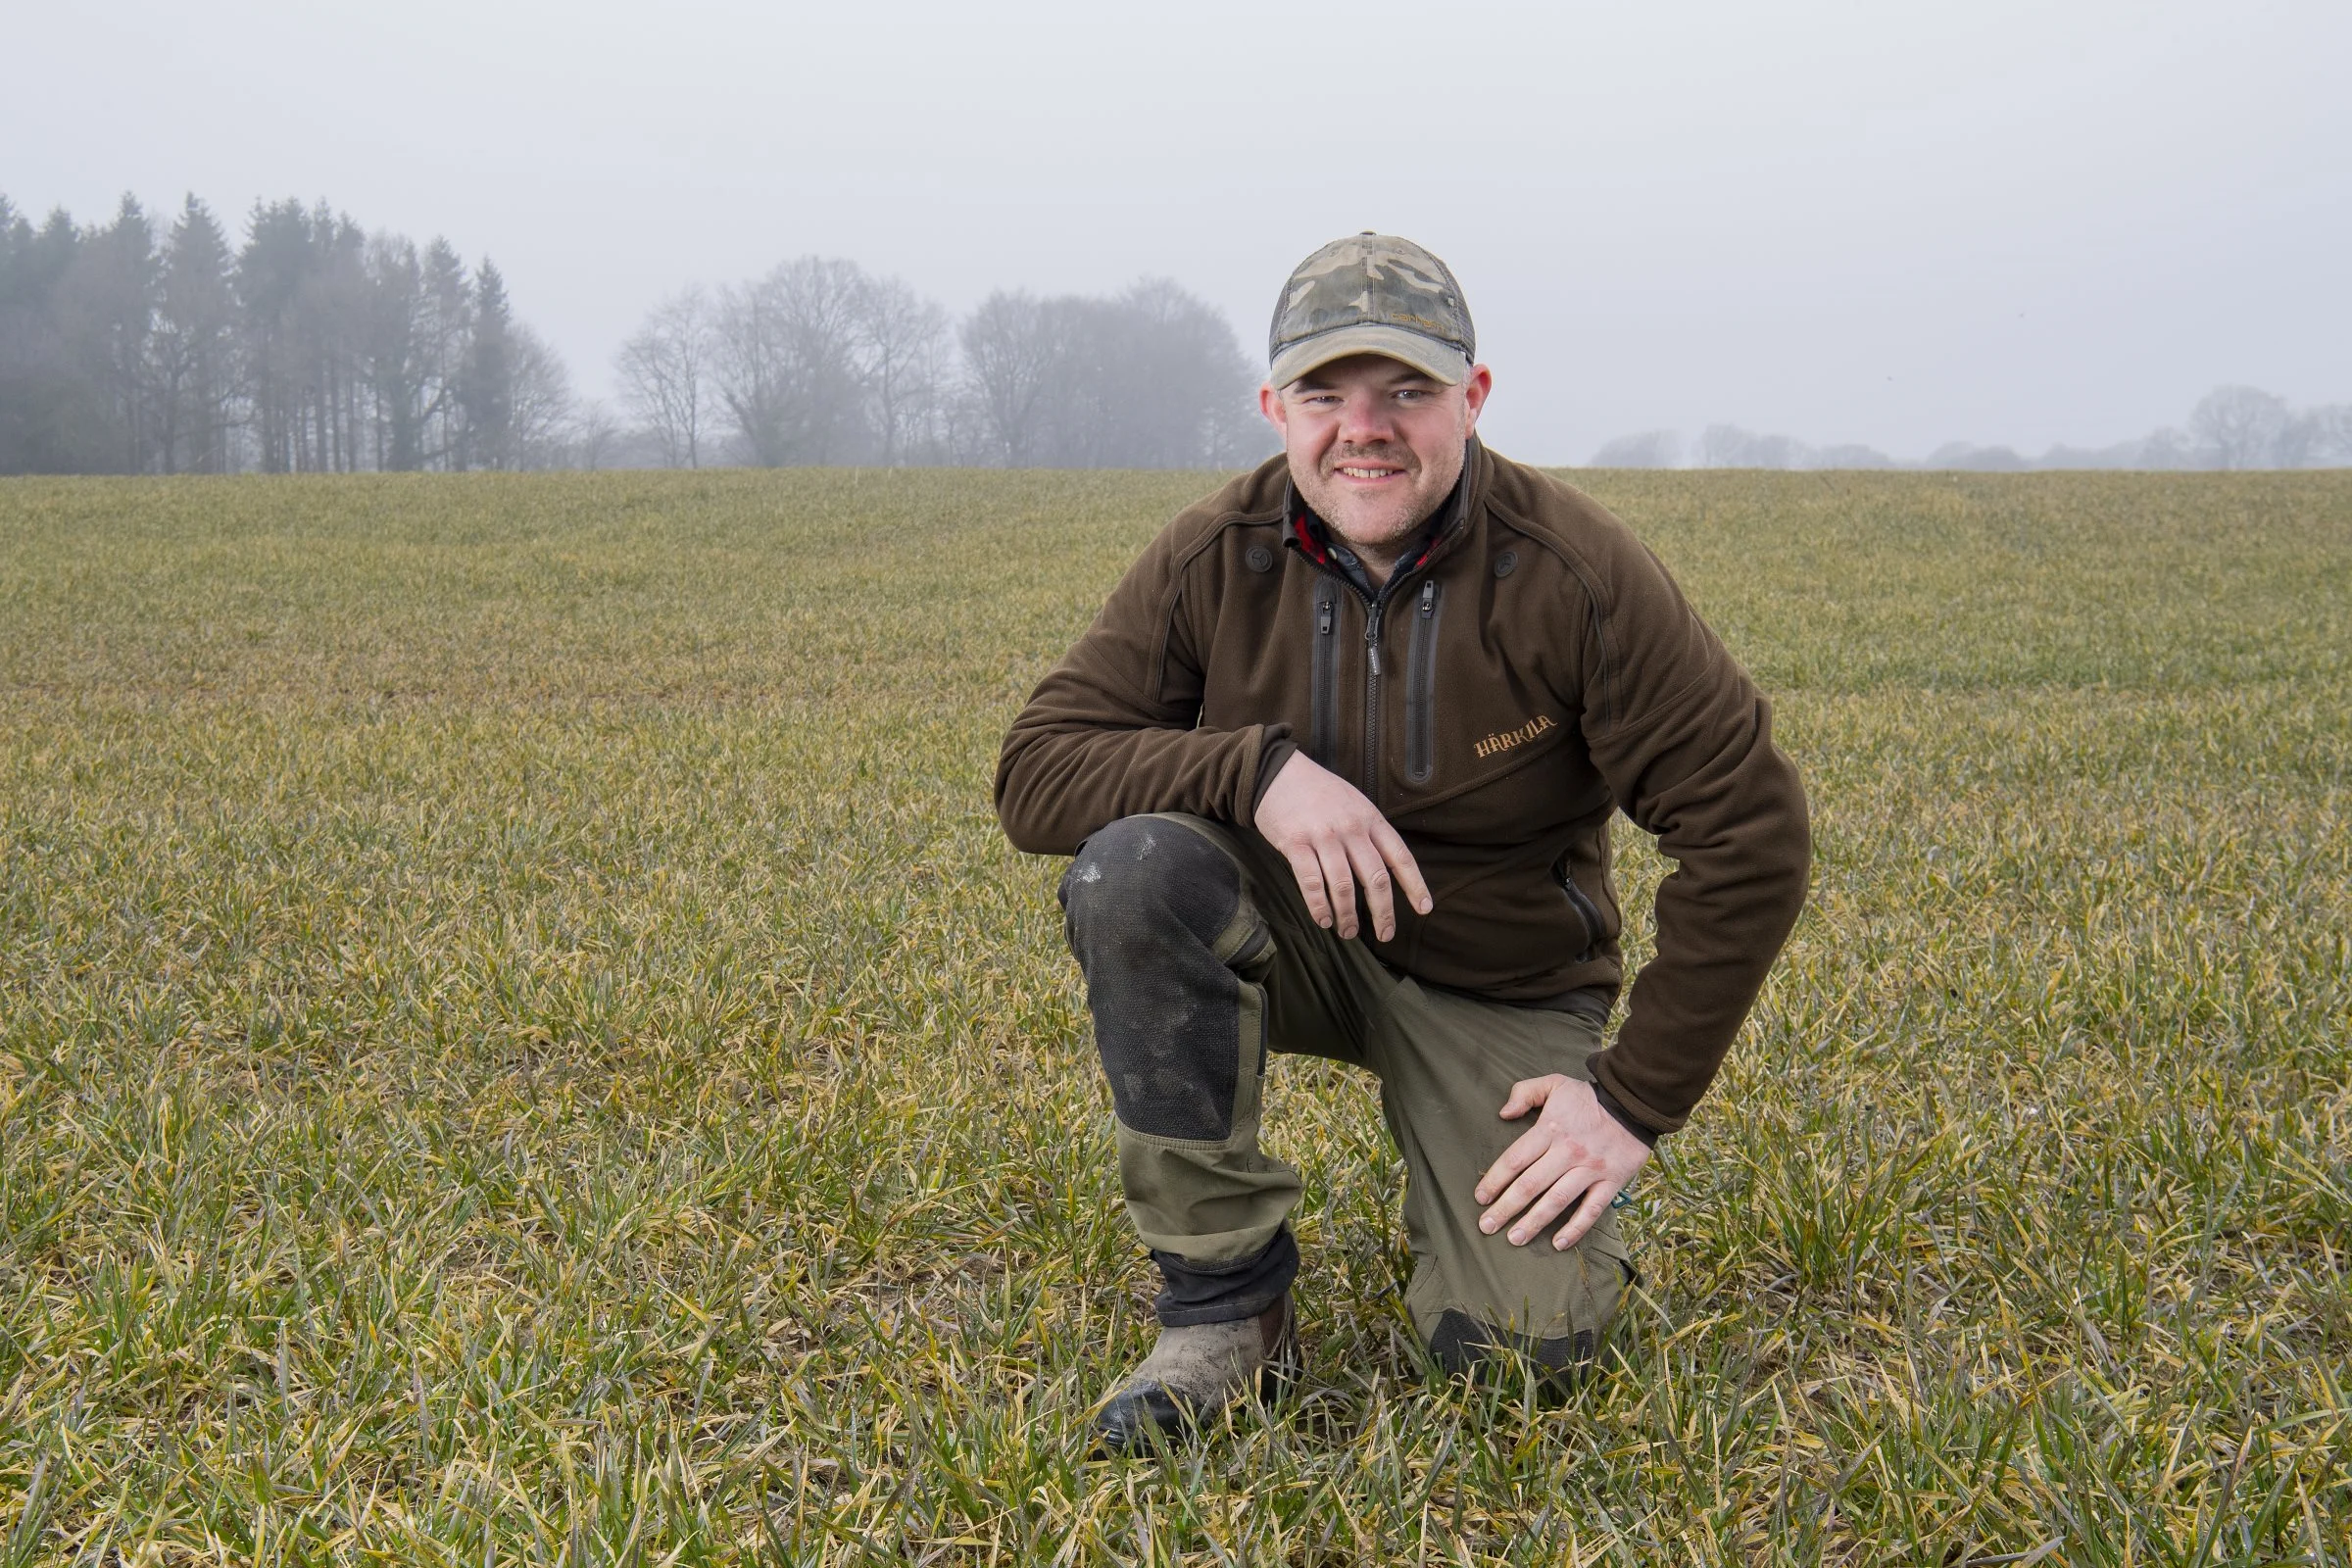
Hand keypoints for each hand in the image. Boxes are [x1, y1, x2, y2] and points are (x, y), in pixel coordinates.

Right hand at [1252, 752, 1431, 941]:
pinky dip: (1318, 906)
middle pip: (1376, 878)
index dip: (1415, 885)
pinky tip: (1323, 919)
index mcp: (1371, 819)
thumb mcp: (1355, 803)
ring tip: (1348, 932)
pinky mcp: (1295, 843)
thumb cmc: (1319, 792)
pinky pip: (1311, 882)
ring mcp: (1323, 836)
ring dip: (1348, 915)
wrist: (1277, 773)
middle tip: (1385, 934)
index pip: (1400, 857)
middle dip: (1383, 912)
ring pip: (1343, 886)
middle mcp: (1351, 828)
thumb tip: (1385, 870)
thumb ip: (1370, 833)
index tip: (1424, 909)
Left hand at [1474, 1075, 1651, 1250]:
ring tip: (1514, 1239)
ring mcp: (1590, 1169)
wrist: (1633, 1102)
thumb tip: (1503, 1113)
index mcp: (1550, 1129)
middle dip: (1506, 1208)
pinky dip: (1576, 1229)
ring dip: (1534, 1222)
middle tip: (1487, 1226)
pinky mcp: (1611, 1181)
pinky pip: (1592, 1209)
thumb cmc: (1587, 1097)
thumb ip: (1525, 1093)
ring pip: (1557, 1200)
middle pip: (1531, 1184)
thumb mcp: (1554, 1082)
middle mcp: (1568, 1152)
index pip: (1515, 1159)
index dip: (1495, 1180)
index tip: (1480, 1198)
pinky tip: (1558, 1244)